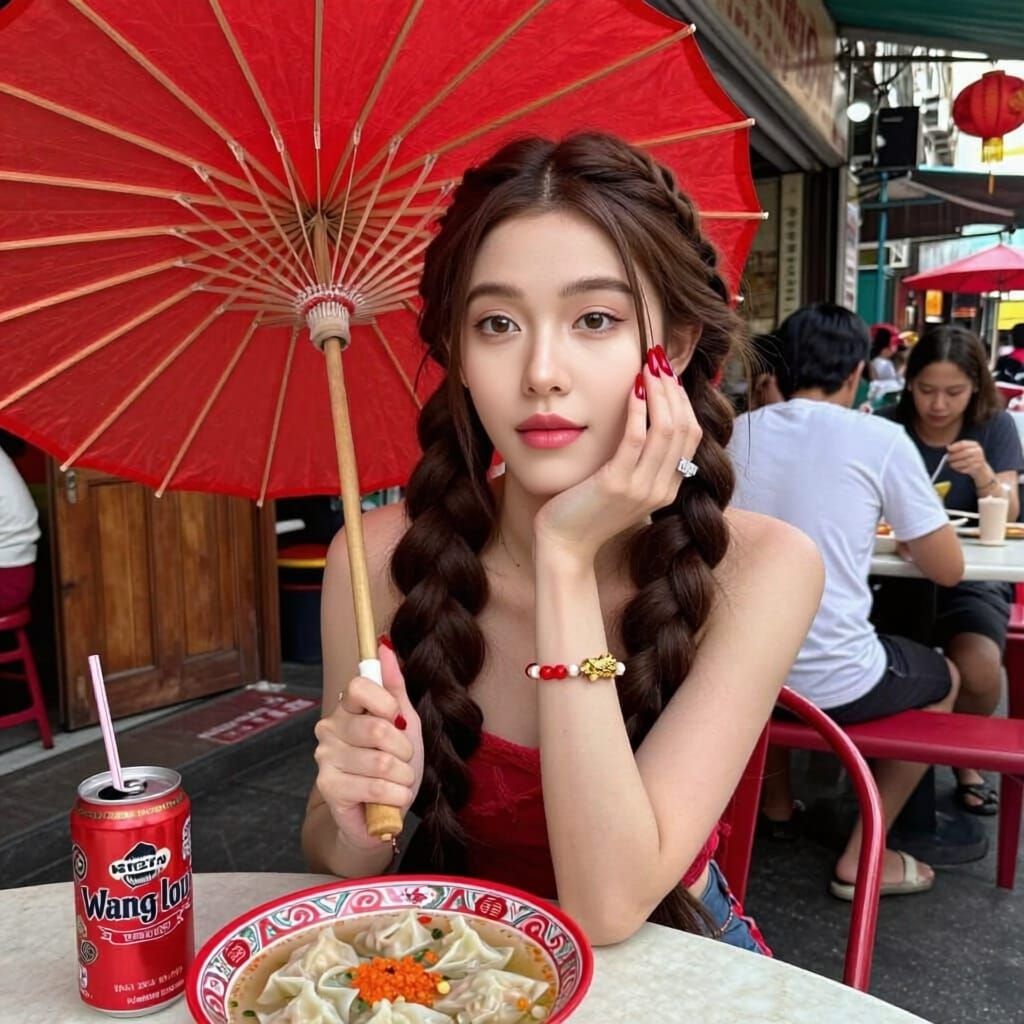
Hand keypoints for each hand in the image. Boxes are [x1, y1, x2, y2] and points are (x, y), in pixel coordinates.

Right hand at [313, 642, 423, 851]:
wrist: (385, 811)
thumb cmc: (395, 764)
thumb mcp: (405, 720)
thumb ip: (394, 685)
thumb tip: (385, 645)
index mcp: (347, 707)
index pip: (360, 685)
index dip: (386, 703)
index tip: (398, 719)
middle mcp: (330, 728)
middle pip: (377, 728)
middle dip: (403, 749)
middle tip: (403, 760)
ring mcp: (326, 758)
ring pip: (381, 762)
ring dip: (403, 776)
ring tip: (398, 781)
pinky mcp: (329, 788)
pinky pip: (376, 786)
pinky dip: (396, 795)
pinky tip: (392, 798)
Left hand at [532, 345, 700, 564]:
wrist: (563, 546)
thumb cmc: (584, 511)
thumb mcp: (620, 484)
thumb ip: (636, 460)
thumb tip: (642, 421)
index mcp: (667, 489)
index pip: (690, 436)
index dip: (682, 401)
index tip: (668, 374)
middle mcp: (661, 489)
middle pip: (684, 429)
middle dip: (674, 389)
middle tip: (659, 360)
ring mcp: (642, 489)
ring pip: (666, 430)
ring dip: (659, 392)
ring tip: (649, 365)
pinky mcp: (618, 485)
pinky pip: (636, 440)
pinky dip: (638, 410)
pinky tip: (632, 388)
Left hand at [946, 440, 990, 484]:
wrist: (980, 469)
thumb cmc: (968, 458)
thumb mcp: (965, 450)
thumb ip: (957, 448)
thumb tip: (948, 447)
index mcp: (974, 444)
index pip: (964, 444)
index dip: (955, 446)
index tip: (948, 448)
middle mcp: (978, 450)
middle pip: (965, 452)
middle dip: (954, 456)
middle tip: (948, 459)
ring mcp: (979, 459)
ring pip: (966, 461)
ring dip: (956, 464)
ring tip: (951, 464)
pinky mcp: (978, 467)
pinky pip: (967, 468)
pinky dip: (960, 469)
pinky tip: (957, 468)